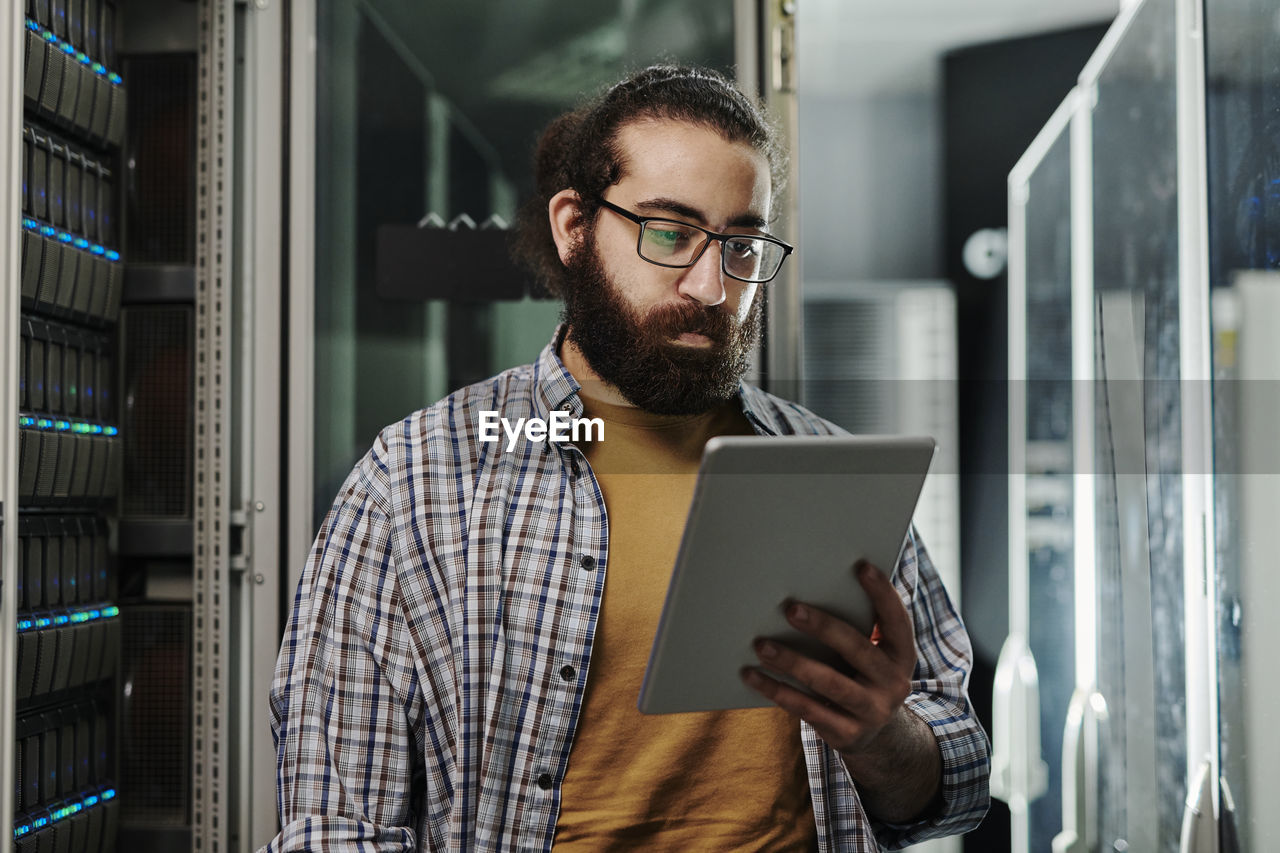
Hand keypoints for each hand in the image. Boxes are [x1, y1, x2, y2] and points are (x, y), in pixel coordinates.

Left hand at [740, 561, 915, 759]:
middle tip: (790, 608)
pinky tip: (752, 675)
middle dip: (823, 626)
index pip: (897, 621)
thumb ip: (858, 629)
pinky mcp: (847, 734)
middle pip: (857, 649)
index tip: (861, 566)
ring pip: (828, 682)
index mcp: (901, 656)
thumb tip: (812, 586)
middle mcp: (893, 684)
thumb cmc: (863, 677)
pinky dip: (777, 690)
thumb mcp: (873, 656)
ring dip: (792, 662)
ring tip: (761, 645)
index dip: (883, 593)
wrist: (877, 738)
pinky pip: (807, 709)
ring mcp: (872, 711)